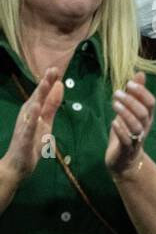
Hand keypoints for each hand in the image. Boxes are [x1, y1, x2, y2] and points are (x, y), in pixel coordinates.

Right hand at [1, 67, 61, 185]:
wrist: (18, 165)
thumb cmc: (31, 142)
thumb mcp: (46, 122)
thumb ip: (51, 105)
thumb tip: (58, 86)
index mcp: (34, 112)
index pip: (43, 95)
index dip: (49, 82)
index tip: (56, 68)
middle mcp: (27, 116)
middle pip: (37, 98)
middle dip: (44, 84)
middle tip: (53, 69)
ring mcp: (24, 127)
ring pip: (32, 109)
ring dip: (38, 97)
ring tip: (45, 84)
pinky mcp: (23, 139)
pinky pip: (28, 128)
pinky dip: (32, 118)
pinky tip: (35, 109)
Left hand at [105, 73, 154, 176]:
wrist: (124, 160)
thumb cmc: (126, 132)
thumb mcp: (130, 111)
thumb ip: (135, 94)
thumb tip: (140, 73)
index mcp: (147, 117)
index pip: (151, 103)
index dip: (142, 93)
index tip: (129, 84)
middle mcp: (145, 127)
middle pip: (144, 113)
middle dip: (131, 101)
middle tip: (117, 93)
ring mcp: (137, 138)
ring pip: (136, 125)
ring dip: (126, 113)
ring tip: (114, 104)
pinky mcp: (128, 149)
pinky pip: (127, 140)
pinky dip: (121, 130)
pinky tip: (113, 123)